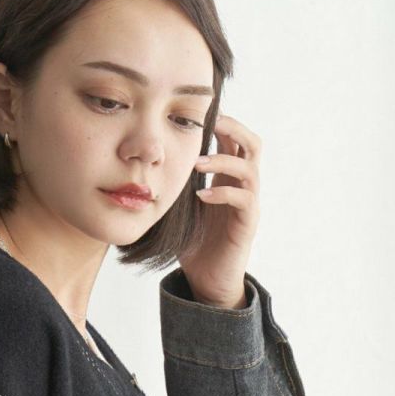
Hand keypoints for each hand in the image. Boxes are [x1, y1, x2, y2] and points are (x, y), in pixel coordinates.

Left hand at [180, 113, 261, 308]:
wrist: (207, 281)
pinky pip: (243, 199)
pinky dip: (222, 193)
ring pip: (249, 168)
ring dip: (222, 160)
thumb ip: (172, 183)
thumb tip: (143, 161)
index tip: (194, 113)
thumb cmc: (192, 243)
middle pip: (251, 143)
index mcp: (226, 178)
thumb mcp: (178, 206)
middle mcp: (241, 186)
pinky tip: (201, 196)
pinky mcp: (248, 224)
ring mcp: (248, 204)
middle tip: (208, 123)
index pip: (231, 139)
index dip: (219, 122)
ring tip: (197, 163)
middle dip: (233, 127)